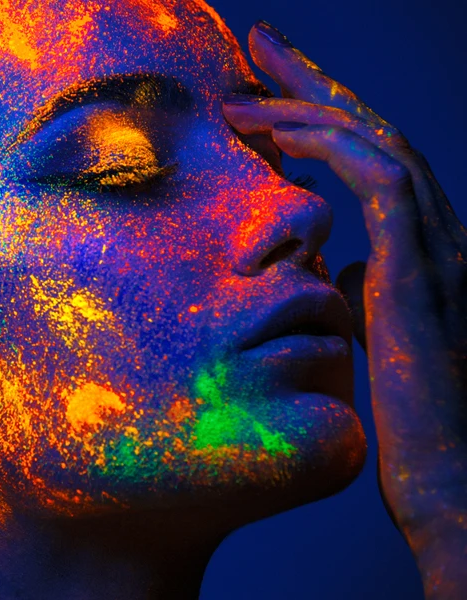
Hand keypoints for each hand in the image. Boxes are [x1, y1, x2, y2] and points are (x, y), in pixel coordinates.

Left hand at [223, 21, 466, 598]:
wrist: (451, 480)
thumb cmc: (411, 421)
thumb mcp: (377, 336)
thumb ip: (365, 289)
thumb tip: (340, 263)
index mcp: (426, 246)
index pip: (373, 157)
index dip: (321, 114)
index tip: (265, 90)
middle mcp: (441, 232)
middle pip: (375, 129)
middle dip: (313, 80)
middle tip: (259, 42)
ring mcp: (441, 245)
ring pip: (377, 138)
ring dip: (307, 102)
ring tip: (243, 83)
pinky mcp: (425, 267)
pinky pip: (379, 177)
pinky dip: (327, 145)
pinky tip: (275, 134)